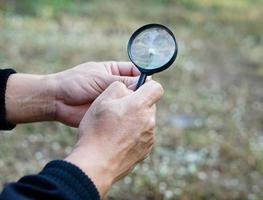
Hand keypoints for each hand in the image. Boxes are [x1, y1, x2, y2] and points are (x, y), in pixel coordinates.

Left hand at [51, 61, 139, 126]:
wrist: (57, 100)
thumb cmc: (76, 83)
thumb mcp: (101, 79)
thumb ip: (123, 81)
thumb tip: (145, 83)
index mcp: (115, 71)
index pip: (136, 72)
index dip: (144, 77)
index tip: (149, 84)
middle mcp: (117, 85)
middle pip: (136, 88)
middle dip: (141, 93)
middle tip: (143, 99)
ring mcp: (114, 100)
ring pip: (131, 102)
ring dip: (134, 105)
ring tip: (136, 109)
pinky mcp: (110, 113)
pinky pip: (122, 114)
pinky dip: (127, 116)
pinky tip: (131, 118)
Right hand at [65, 80, 163, 196]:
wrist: (97, 164)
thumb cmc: (97, 131)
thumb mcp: (101, 101)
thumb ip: (119, 87)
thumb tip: (129, 88)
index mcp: (140, 105)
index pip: (156, 88)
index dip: (146, 86)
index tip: (135, 90)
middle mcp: (149, 120)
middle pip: (149, 105)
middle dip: (137, 104)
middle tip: (118, 112)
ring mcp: (150, 137)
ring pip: (146, 120)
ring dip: (136, 120)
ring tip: (116, 129)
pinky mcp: (146, 150)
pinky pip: (144, 135)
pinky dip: (135, 135)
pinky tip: (119, 140)